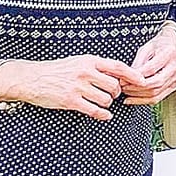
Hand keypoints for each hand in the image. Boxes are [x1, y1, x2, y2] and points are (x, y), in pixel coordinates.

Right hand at [4, 53, 134, 120]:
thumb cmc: (55, 70)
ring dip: (107, 103)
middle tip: (112, 95)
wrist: (32, 78)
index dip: (132, 75)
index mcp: (89, 60)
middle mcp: (86, 72)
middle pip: (114, 85)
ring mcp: (78, 87)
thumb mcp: (77, 61)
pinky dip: (103, 114)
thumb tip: (114, 74)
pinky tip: (104, 115)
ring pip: (105, 99)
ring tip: (102, 103)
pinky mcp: (71, 101)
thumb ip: (95, 66)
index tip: (142, 81)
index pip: (117, 66)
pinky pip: (94, 110)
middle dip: (116, 92)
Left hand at [120, 26, 175, 104]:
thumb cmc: (159, 44)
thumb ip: (138, 63)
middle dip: (136, 88)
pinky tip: (133, 99)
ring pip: (156, 93)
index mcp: (169, 53)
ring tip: (126, 92)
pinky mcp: (174, 85)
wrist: (172, 45)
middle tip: (123, 87)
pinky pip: (158, 98)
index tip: (123, 79)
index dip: (135, 77)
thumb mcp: (146, 48)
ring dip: (138, 96)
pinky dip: (144, 101)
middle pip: (155, 83)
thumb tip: (127, 77)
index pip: (150, 69)